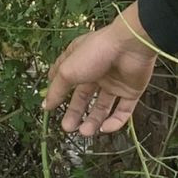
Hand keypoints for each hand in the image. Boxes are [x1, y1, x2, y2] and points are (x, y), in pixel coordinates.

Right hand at [43, 4, 157, 136]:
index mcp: (80, 61)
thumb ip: (57, 90)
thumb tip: (45, 105)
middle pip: (83, 97)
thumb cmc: (96, 53)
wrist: (131, 46)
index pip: (65, 77)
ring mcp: (115, 82)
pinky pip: (123, 110)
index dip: (57, 92)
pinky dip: (115, 122)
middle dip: (75, 113)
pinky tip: (104, 128)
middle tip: (68, 128)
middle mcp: (97, 71)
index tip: (49, 107)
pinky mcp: (131, 91)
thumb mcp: (68, 71)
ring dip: (93, 120)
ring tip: (85, 132)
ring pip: (102, 107)